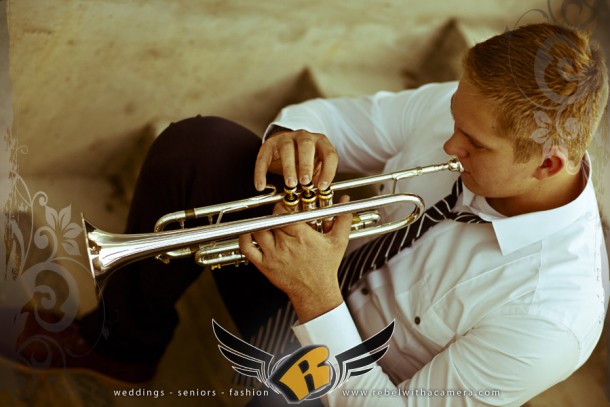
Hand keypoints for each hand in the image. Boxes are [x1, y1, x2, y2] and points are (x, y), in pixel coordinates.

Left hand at [239, 196, 351, 322]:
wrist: (316, 292)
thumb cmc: (325, 268)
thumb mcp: (338, 241)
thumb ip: (342, 219)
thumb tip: (345, 201)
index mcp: (302, 236)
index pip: (285, 213)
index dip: (284, 206)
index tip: (288, 206)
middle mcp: (285, 244)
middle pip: (272, 220)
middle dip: (275, 215)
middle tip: (280, 215)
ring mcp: (272, 255)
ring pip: (259, 230)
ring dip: (262, 224)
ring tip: (269, 224)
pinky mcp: (264, 265)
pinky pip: (247, 247)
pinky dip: (245, 237)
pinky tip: (251, 233)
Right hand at [254, 129, 338, 191]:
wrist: (285, 147)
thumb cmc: (305, 160)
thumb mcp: (316, 166)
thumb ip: (319, 176)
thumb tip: (319, 190)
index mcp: (320, 142)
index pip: (329, 154)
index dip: (327, 171)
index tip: (322, 187)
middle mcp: (304, 137)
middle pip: (306, 145)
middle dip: (306, 165)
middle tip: (305, 182)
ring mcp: (286, 138)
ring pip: (287, 148)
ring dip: (289, 167)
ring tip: (290, 184)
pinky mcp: (269, 144)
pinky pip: (264, 157)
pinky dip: (261, 172)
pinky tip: (261, 185)